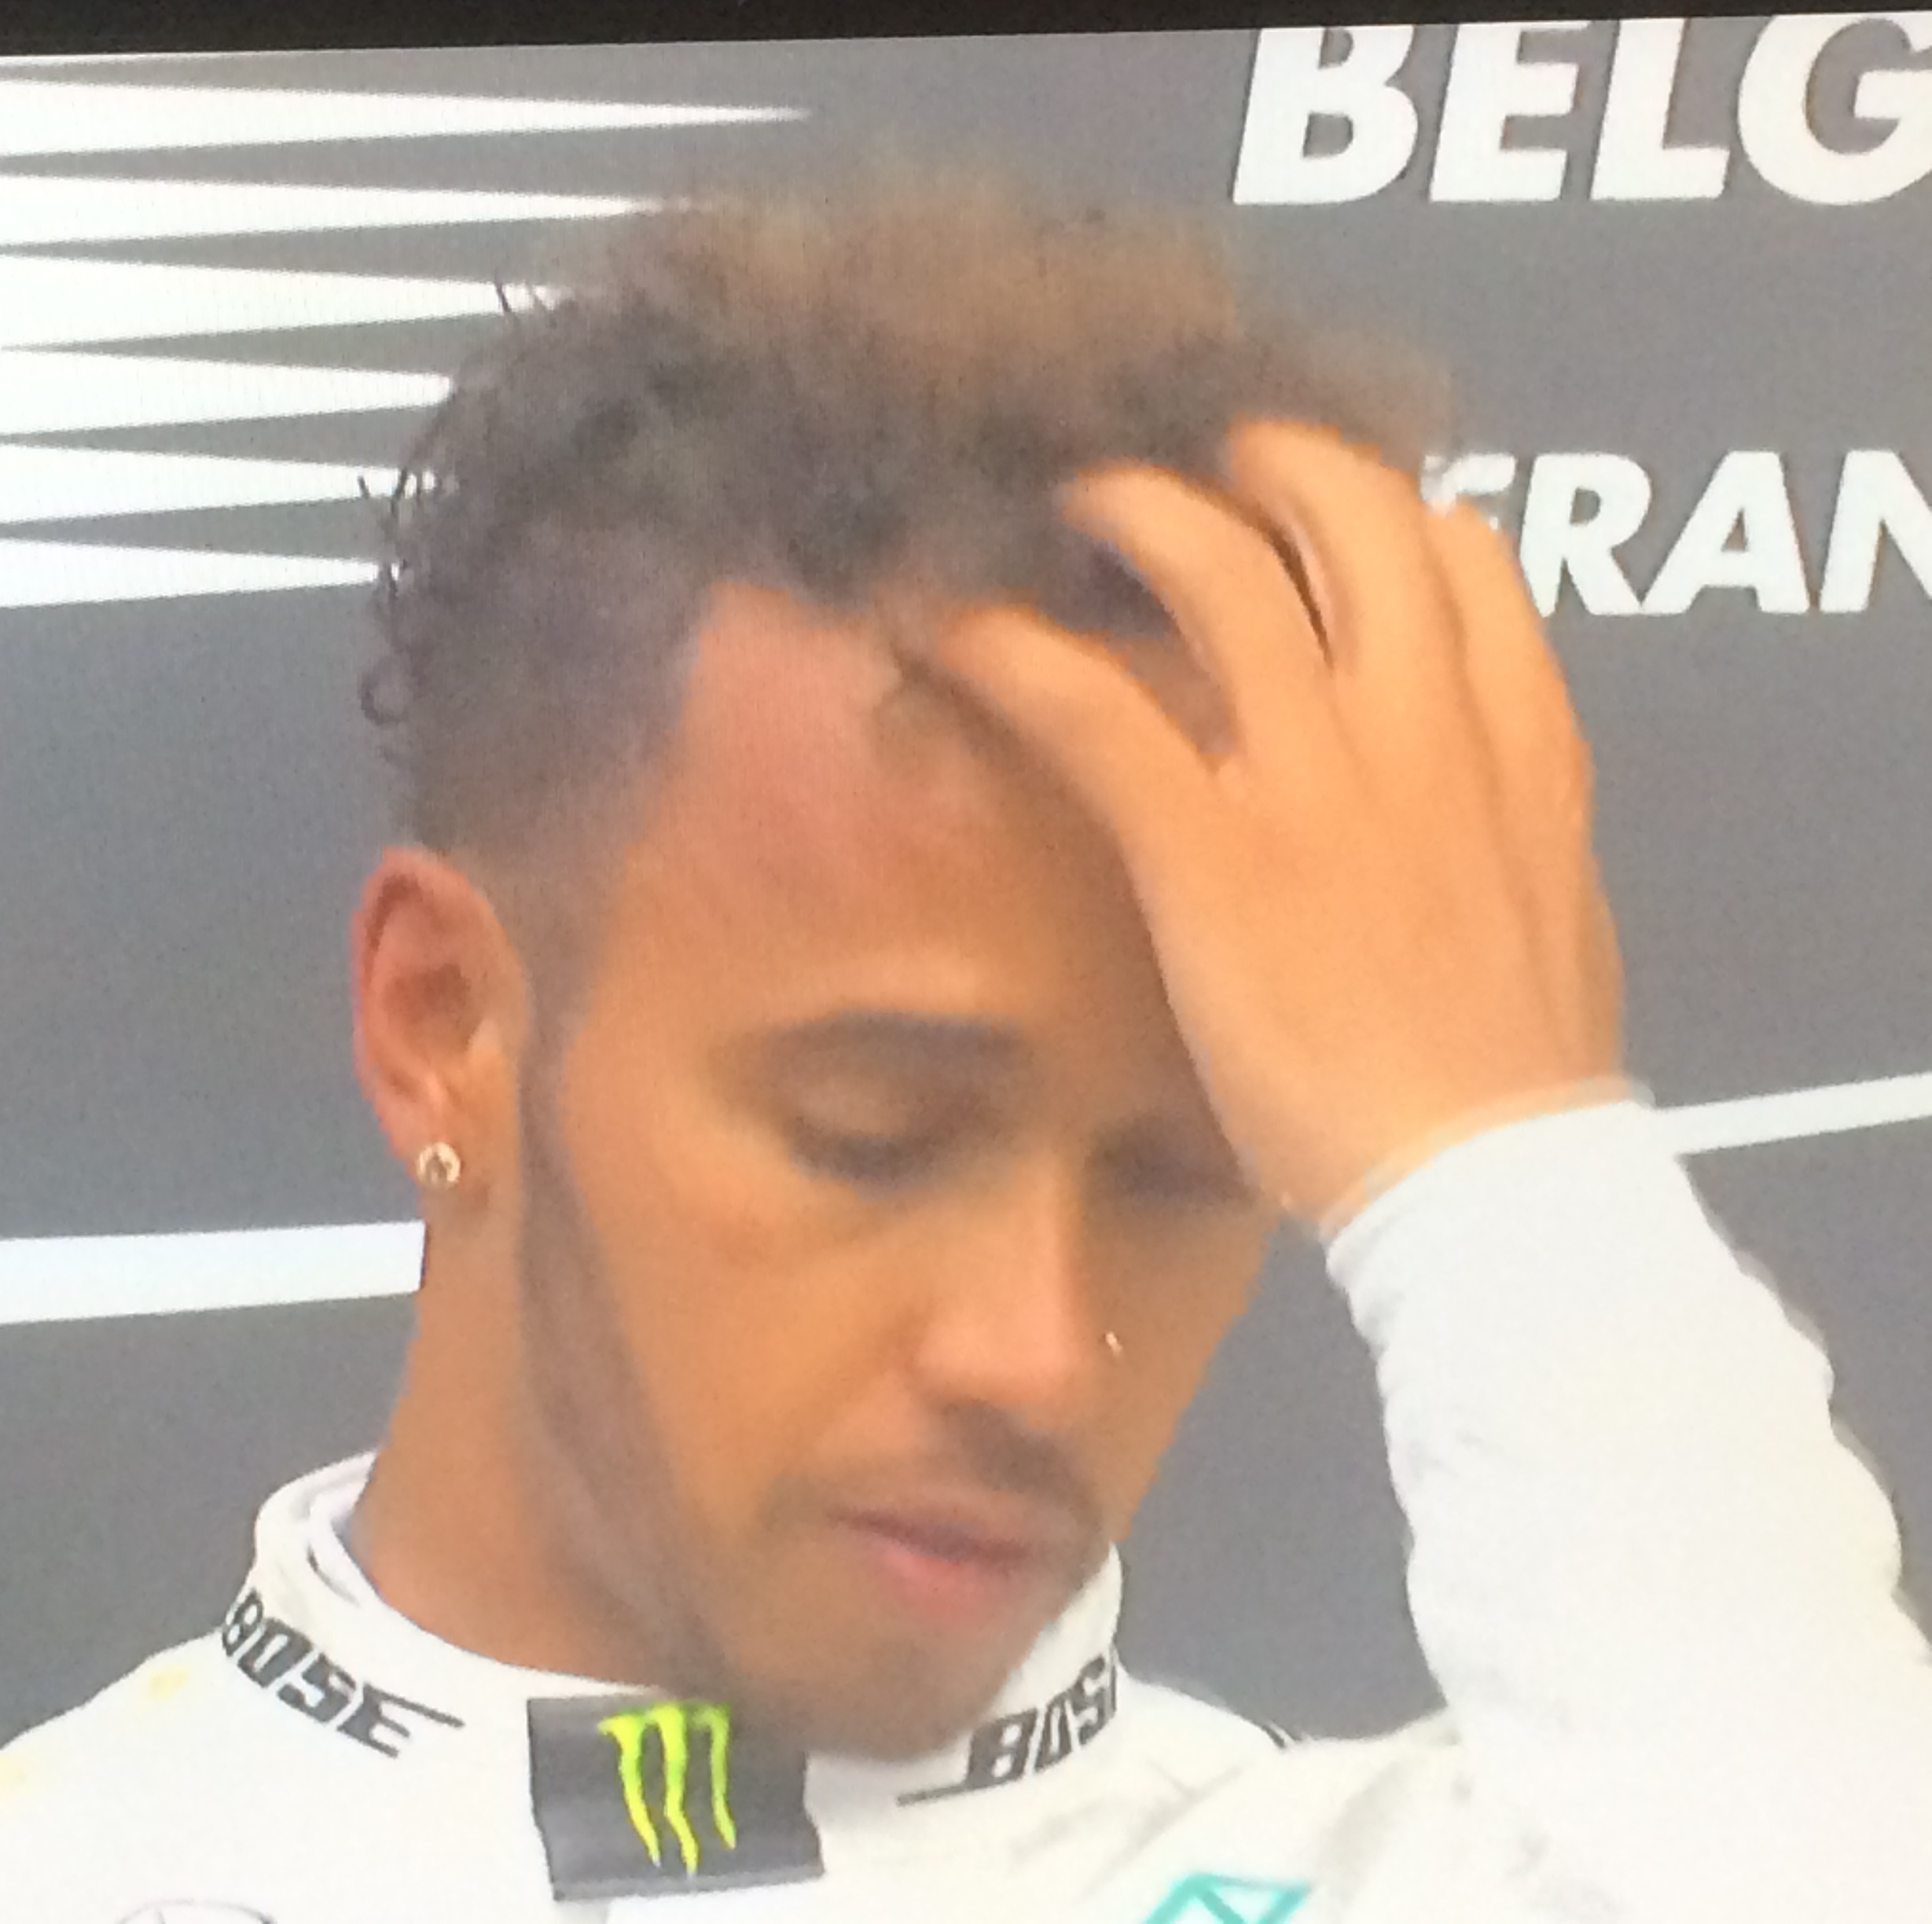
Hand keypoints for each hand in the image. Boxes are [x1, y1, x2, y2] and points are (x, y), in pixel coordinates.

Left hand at [922, 419, 1624, 1233]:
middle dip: (1266, 460)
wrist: (1483, 1175)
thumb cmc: (1509, 1070)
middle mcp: (1418, 721)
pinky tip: (955, 632)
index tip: (1329, 504)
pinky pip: (1093, 706)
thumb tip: (1460, 787)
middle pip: (1348, 513)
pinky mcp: (1209, 846)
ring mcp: (1312, 772)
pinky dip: (1011, 651)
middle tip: (1199, 465)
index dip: (1388, 502)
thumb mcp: (1546, 902)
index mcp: (1514, 737)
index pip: (1464, 553)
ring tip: (1074, 502)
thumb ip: (1501, 812)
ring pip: (1217, 567)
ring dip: (1131, 508)